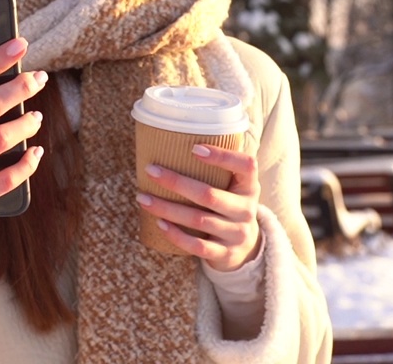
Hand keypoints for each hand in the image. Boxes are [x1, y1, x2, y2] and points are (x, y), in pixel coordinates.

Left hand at [136, 144, 261, 271]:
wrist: (246, 247)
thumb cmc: (230, 205)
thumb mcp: (235, 186)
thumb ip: (219, 168)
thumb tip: (176, 138)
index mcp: (250, 186)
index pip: (246, 165)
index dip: (222, 157)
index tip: (194, 149)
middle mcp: (246, 210)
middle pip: (209, 195)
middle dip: (176, 182)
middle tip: (151, 170)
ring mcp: (236, 234)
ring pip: (198, 220)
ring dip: (167, 208)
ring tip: (143, 197)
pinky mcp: (225, 254)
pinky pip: (197, 245)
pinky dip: (176, 235)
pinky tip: (159, 223)